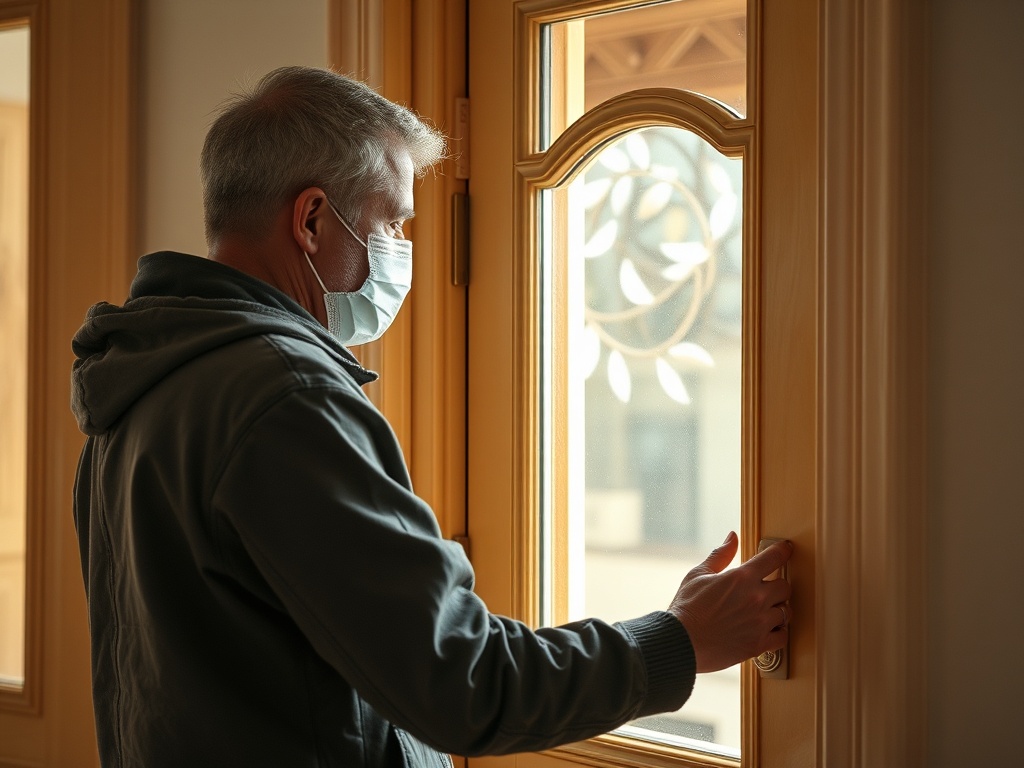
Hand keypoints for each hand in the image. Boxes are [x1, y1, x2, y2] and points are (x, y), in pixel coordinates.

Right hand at [667, 532, 792, 672]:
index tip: (786, 550)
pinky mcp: (758, 644)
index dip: (783, 551)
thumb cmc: (687, 608)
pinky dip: (778, 633)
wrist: (681, 642)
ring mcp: (759, 623)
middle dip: (777, 586)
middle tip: (766, 590)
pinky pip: (783, 637)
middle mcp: (756, 598)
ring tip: (763, 612)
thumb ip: (720, 555)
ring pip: (786, 612)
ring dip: (777, 610)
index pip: (773, 558)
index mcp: (741, 577)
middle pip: (785, 587)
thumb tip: (732, 537)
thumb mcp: (698, 575)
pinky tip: (766, 630)